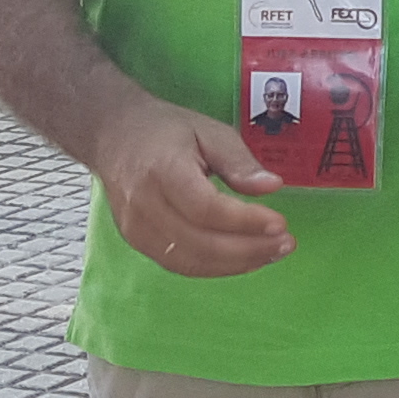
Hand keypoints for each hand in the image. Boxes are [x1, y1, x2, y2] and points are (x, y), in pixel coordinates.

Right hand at [98, 105, 295, 277]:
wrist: (112, 135)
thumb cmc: (165, 130)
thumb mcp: (209, 130)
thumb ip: (239, 161)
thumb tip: (273, 186)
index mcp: (163, 171)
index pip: (206, 208)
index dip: (245, 222)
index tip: (280, 224)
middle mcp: (145, 205)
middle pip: (200, 243)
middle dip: (249, 250)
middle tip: (286, 244)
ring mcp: (136, 228)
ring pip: (190, 261)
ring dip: (236, 264)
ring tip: (272, 254)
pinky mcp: (137, 242)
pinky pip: (179, 264)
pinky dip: (215, 267)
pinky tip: (243, 259)